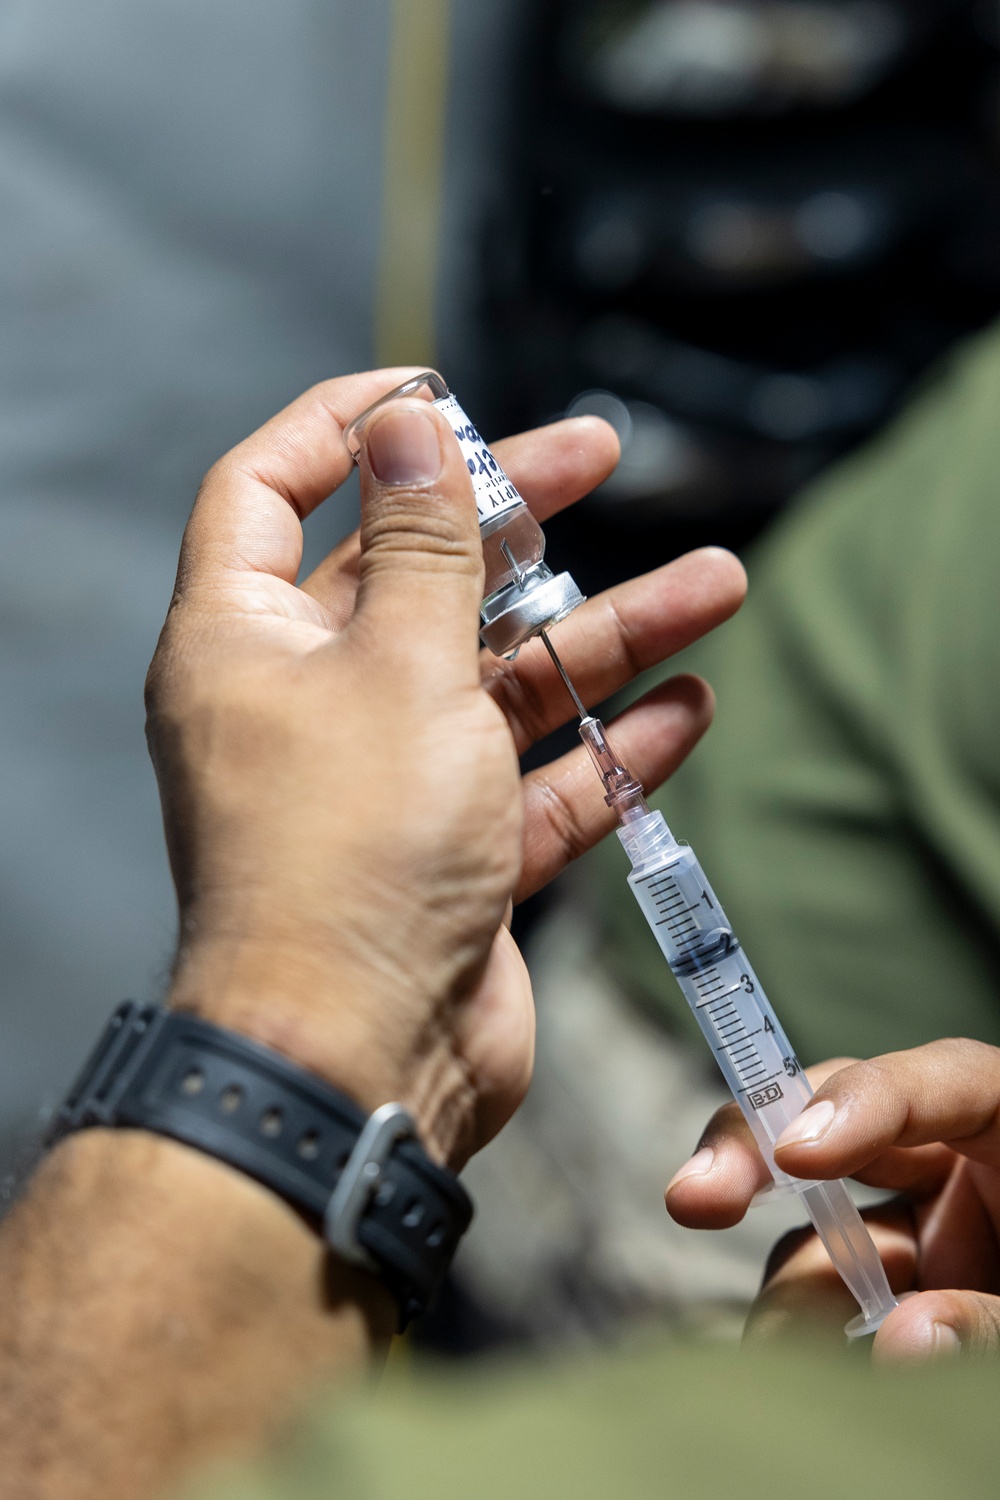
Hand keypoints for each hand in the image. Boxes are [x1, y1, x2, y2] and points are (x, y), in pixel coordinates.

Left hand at [147, 369, 746, 1167]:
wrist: (356, 1059)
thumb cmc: (352, 851)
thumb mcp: (401, 666)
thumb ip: (424, 545)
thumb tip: (407, 419)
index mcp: (247, 641)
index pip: (267, 490)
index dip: (341, 424)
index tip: (432, 391)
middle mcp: (308, 702)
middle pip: (413, 575)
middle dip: (512, 517)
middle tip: (601, 455)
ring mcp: (385, 781)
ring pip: (500, 680)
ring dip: (603, 635)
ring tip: (717, 585)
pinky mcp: (452, 854)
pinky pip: (537, 780)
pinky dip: (607, 747)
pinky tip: (688, 706)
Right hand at [665, 1039, 999, 1359]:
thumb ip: (991, 1318)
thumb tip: (899, 1343)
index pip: (939, 1081)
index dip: (861, 1101)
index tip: (796, 1154)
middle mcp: (958, 1165)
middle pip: (830, 1119)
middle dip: (751, 1157)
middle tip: (693, 1200)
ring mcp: (923, 1230)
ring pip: (813, 1239)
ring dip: (789, 1305)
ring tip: (791, 1376)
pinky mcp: (896, 1297)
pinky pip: (821, 1306)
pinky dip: (800, 1344)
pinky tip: (807, 1383)